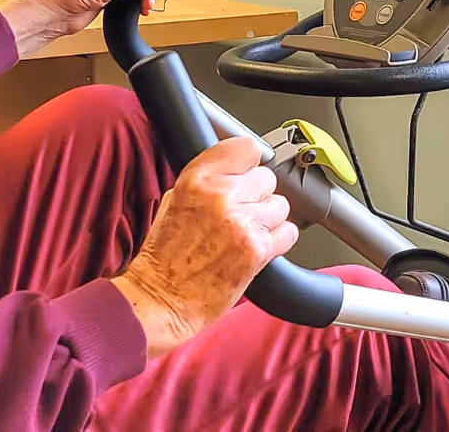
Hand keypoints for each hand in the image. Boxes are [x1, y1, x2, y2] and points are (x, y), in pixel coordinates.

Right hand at [112, 138, 298, 357]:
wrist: (160, 299)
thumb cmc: (164, 256)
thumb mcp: (175, 201)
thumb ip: (208, 180)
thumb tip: (237, 169)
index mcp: (197, 179)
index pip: (247, 148)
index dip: (249, 163)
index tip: (247, 172)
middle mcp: (220, 196)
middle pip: (266, 178)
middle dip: (257, 196)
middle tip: (241, 213)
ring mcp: (241, 222)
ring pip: (280, 205)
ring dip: (268, 219)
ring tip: (245, 233)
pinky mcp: (257, 250)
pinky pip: (287, 233)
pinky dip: (277, 242)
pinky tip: (256, 248)